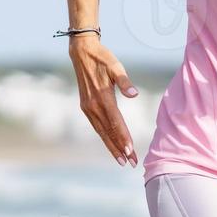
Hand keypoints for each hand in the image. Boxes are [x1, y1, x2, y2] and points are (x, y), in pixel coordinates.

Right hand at [67, 35, 138, 165]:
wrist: (82, 53)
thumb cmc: (103, 58)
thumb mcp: (116, 66)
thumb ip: (125, 81)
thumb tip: (135, 94)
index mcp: (102, 98)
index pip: (115, 122)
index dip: (123, 137)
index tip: (130, 150)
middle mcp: (93, 106)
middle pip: (109, 132)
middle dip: (120, 149)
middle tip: (132, 163)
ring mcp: (88, 108)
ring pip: (102, 132)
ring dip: (112, 147)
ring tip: (123, 160)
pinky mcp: (86, 107)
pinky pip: (97, 126)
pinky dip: (105, 137)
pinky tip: (112, 145)